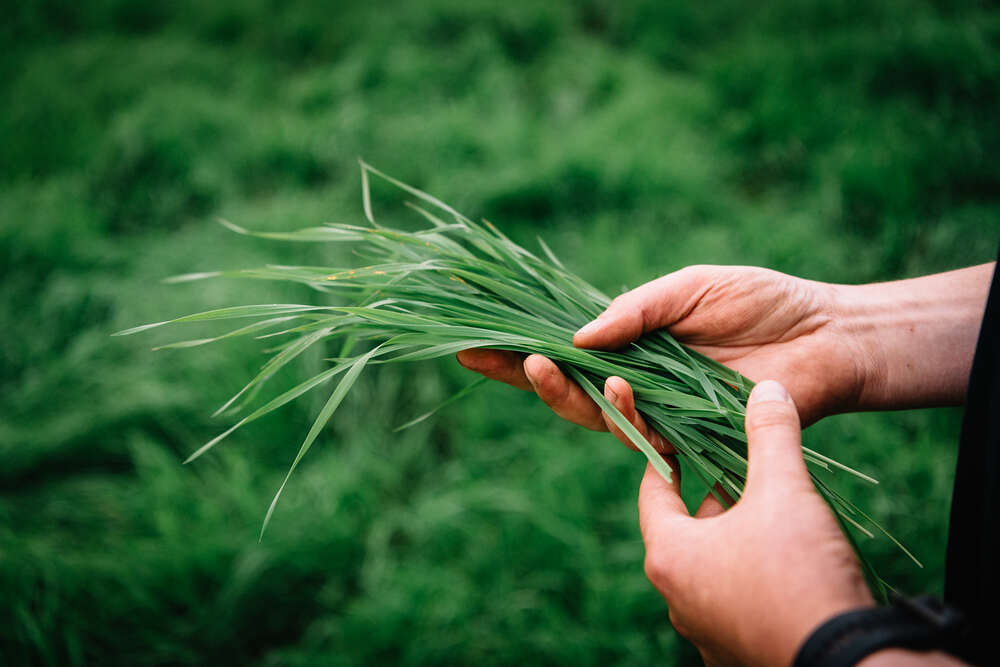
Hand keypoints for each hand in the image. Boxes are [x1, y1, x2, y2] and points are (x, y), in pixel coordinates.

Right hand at [458, 265, 870, 427]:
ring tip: (536, 365)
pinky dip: (622, 408)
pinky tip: (612, 383)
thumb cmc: (760, 301)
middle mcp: (636, 379)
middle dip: (521, 376)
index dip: (516, 349)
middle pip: (564, 387)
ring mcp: (658, 410)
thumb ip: (637, 309)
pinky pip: (643, 430)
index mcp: (632, 342)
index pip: (563, 349)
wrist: (824, 336)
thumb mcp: (690, 287)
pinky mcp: (687, 435)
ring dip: (560, 393)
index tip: (471, 341)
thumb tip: (578, 337)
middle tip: (487, 357)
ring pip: (593, 414)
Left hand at [630, 379, 873, 665]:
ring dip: (734, 533)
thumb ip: (771, 435)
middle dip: (712, 495)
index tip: (679, 437)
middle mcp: (677, 596)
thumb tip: (767, 389)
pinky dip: (750, 570)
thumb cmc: (799, 571)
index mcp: (670, 556)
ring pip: (712, 565)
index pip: (652, 493)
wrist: (845, 661)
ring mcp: (705, 629)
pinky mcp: (737, 648)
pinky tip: (784, 554)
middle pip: (685, 529)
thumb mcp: (785, 491)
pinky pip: (734, 597)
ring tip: (767, 504)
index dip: (667, 458)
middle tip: (738, 466)